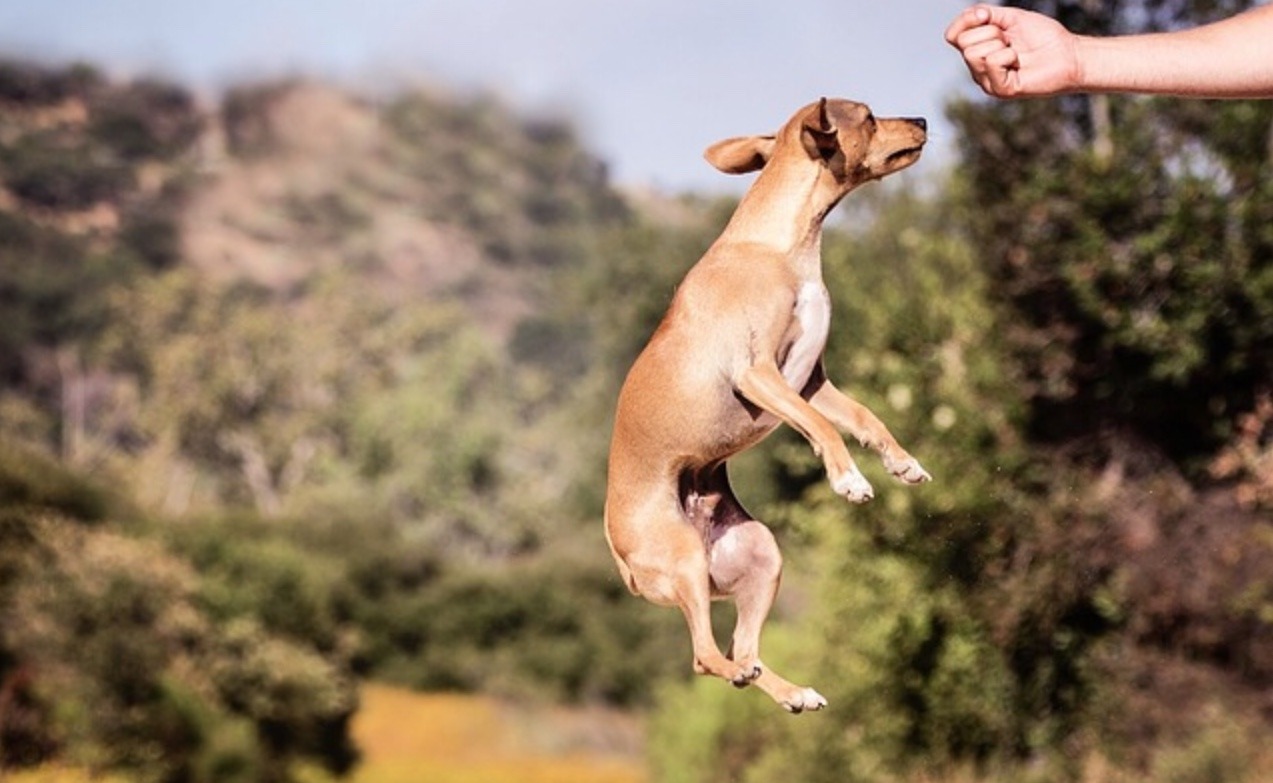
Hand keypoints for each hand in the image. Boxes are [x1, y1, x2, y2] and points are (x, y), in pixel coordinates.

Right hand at [945, 4, 1081, 97]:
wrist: (1068, 54)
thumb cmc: (1043, 37)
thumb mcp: (1012, 18)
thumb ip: (989, 14)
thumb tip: (976, 15)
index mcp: (978, 49)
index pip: (952, 35)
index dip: (966, 20)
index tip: (987, 15)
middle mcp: (977, 68)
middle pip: (964, 43)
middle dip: (991, 33)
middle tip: (1010, 40)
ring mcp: (987, 81)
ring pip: (974, 54)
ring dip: (1000, 45)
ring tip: (1015, 52)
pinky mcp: (1000, 90)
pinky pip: (992, 63)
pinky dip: (1008, 56)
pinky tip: (1018, 63)